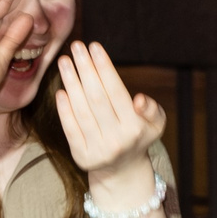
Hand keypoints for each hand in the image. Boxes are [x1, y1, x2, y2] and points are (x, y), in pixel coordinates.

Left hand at [53, 41, 168, 199]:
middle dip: (85, 69)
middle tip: (76, 47)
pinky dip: (64, 109)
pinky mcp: (81, 157)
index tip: (94, 46)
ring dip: (71, 83)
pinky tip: (61, 90)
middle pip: (96, 98)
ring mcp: (98, 150)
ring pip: (81, 111)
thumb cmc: (138, 136)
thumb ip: (151, 109)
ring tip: (64, 62)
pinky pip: (70, 129)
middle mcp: (117, 140)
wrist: (123, 171)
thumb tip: (139, 99)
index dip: (104, 67)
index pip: (116, 91)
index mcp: (135, 128)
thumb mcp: (155, 123)